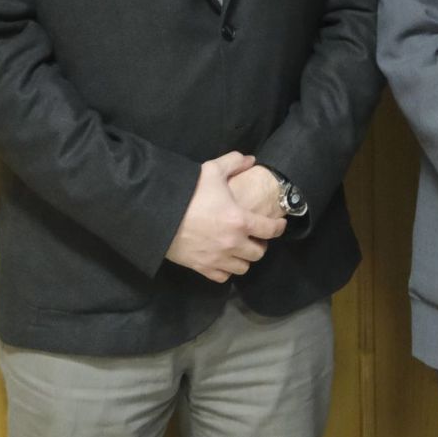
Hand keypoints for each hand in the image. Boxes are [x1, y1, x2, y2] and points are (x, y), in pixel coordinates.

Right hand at [164, 153, 286, 281]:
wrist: (157, 215)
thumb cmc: (188, 192)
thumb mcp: (212, 170)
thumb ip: (234, 162)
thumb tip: (251, 159)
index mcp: (240, 220)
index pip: (270, 229)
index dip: (279, 227)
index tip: (280, 224)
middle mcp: (233, 243)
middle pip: (258, 252)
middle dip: (260, 244)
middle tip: (255, 236)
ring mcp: (217, 258)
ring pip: (243, 268)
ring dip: (244, 258)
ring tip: (240, 248)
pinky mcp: (202, 267)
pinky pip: (222, 277)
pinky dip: (226, 270)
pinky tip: (223, 259)